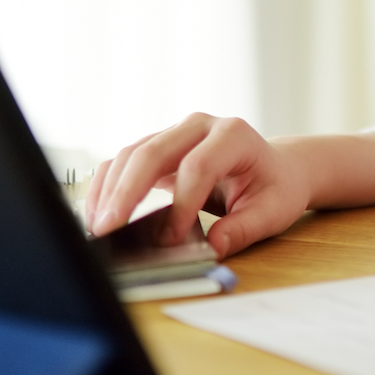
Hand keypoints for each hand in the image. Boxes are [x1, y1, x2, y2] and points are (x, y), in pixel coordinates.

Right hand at [82, 113, 311, 258]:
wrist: (276, 168)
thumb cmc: (275, 187)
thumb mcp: (272, 211)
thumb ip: (244, 229)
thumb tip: (211, 248)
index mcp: (233, 135)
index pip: (198, 166)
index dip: (181, 204)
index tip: (169, 239)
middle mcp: (199, 126)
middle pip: (153, 152)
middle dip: (127, 193)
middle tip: (109, 230)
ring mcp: (175, 133)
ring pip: (131, 155)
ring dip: (110, 191)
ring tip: (98, 228)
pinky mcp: (157, 148)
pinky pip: (124, 162)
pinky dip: (108, 187)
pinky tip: (99, 215)